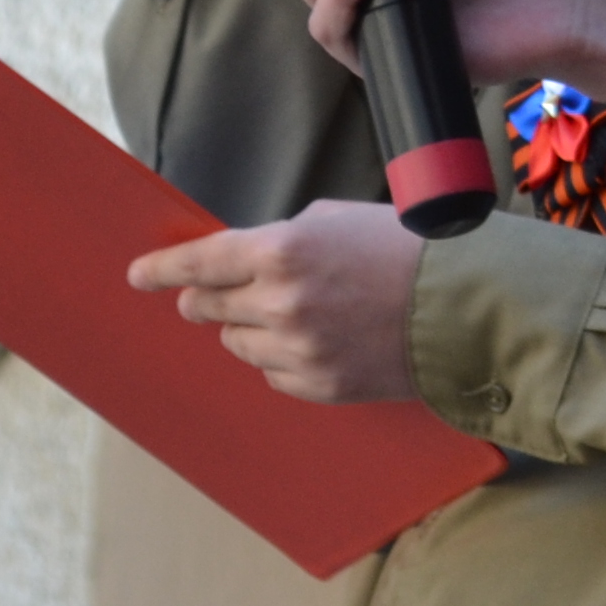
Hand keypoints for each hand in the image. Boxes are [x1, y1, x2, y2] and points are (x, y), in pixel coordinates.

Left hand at [124, 200, 423, 402]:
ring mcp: (298, 350)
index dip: (162, 269)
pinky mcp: (318, 386)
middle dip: (207, 297)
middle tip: (216, 293)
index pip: (199, 262)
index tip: (138, 276)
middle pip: (208, 306)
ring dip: (251, 326)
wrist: (467, 305)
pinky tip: (321, 339)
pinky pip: (271, 373)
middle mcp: (281, 303)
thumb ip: (278, 240)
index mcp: (282, 250)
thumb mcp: (335, 220)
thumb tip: (236, 260)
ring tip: (299, 312)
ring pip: (236, 342)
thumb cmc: (406, 250)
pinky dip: (283, 357)